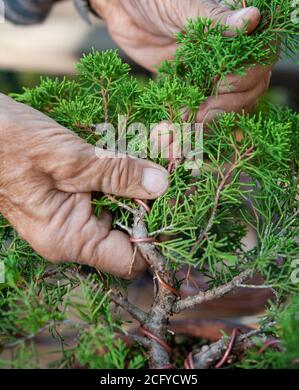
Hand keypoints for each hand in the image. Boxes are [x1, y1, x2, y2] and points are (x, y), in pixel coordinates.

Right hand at [0, 94, 168, 277]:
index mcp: (69, 239)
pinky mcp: (68, 194)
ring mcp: (69, 215)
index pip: (130, 258)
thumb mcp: (69, 159)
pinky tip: (137, 150)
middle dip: (154, 199)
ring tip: (162, 149)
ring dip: (140, 181)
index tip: (179, 201)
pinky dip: (123, 172)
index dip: (158, 235)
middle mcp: (71, 234)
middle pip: (129, 231)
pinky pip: (106, 191)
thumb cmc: (11, 143)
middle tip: (174, 164)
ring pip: (120, 207)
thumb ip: (117, 174)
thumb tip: (162, 186)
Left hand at [88, 0, 270, 119]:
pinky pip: (202, 104)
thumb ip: (213, 17)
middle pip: (252, 82)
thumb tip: (253, 19)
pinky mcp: (193, 78)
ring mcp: (213, 63)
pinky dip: (192, 120)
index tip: (223, 82)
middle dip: (230, 103)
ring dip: (212, 118)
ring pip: (230, 99)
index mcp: (237, 13)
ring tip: (186, 127)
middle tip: (202, 113)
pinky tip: (176, 128)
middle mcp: (231, 42)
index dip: (250, 72)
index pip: (262, 50)